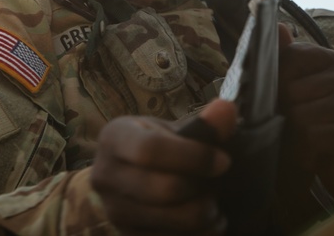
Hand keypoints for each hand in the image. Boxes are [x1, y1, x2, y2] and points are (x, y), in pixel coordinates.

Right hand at [91, 99, 236, 234]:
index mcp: (114, 138)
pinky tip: (206, 225)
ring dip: (202, 217)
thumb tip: (227, 109)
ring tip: (215, 207)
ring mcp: (113, 211)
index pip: (150, 150)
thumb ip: (203, 123)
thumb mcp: (173, 128)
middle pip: (162, 189)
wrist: (128, 175)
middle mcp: (105, 176)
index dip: (193, 157)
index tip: (223, 161)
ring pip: (168, 222)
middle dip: (201, 190)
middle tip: (220, 186)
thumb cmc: (157, 146)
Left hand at [277, 24, 333, 201]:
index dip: (278, 81)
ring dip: (295, 132)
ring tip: (304, 136)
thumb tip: (278, 26)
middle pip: (292, 89)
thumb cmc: (315, 120)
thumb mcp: (296, 87)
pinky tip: (315, 148)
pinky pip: (314, 135)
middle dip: (285, 111)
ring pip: (301, 114)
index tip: (283, 96)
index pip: (290, 58)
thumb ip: (285, 58)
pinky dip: (306, 147)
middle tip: (293, 122)